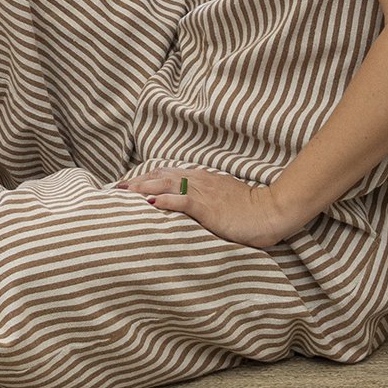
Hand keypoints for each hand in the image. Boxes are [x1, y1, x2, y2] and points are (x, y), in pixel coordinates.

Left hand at [116, 167, 297, 248]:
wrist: (271, 211)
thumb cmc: (249, 210)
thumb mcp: (222, 200)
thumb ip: (203, 201)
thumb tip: (185, 206)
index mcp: (200, 179)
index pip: (166, 175)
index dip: (145, 179)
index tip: (127, 185)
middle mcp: (198, 181)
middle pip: (160, 177)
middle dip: (136, 182)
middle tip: (116, 188)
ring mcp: (202, 192)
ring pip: (166, 185)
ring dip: (142, 188)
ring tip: (123, 192)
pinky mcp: (209, 206)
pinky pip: (183, 201)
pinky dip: (165, 201)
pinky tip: (150, 204)